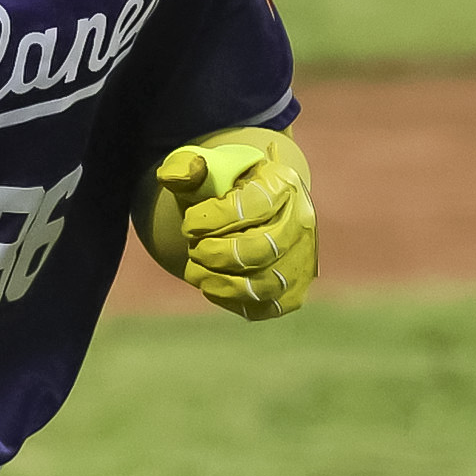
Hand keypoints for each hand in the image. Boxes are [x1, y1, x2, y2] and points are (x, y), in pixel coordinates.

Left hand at [147, 130, 316, 319]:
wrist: (244, 211)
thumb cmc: (221, 188)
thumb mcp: (204, 170)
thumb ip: (184, 168)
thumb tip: (173, 177)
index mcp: (284, 184)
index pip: (255, 207)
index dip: (214, 219)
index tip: (188, 222)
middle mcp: (302, 223)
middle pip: (261, 250)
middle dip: (215, 253)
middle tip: (193, 248)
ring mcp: (301, 260)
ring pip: (263, 284)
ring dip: (218, 281)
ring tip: (195, 268)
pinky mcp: (292, 291)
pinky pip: (262, 307)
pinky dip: (229, 300)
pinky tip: (209, 282)